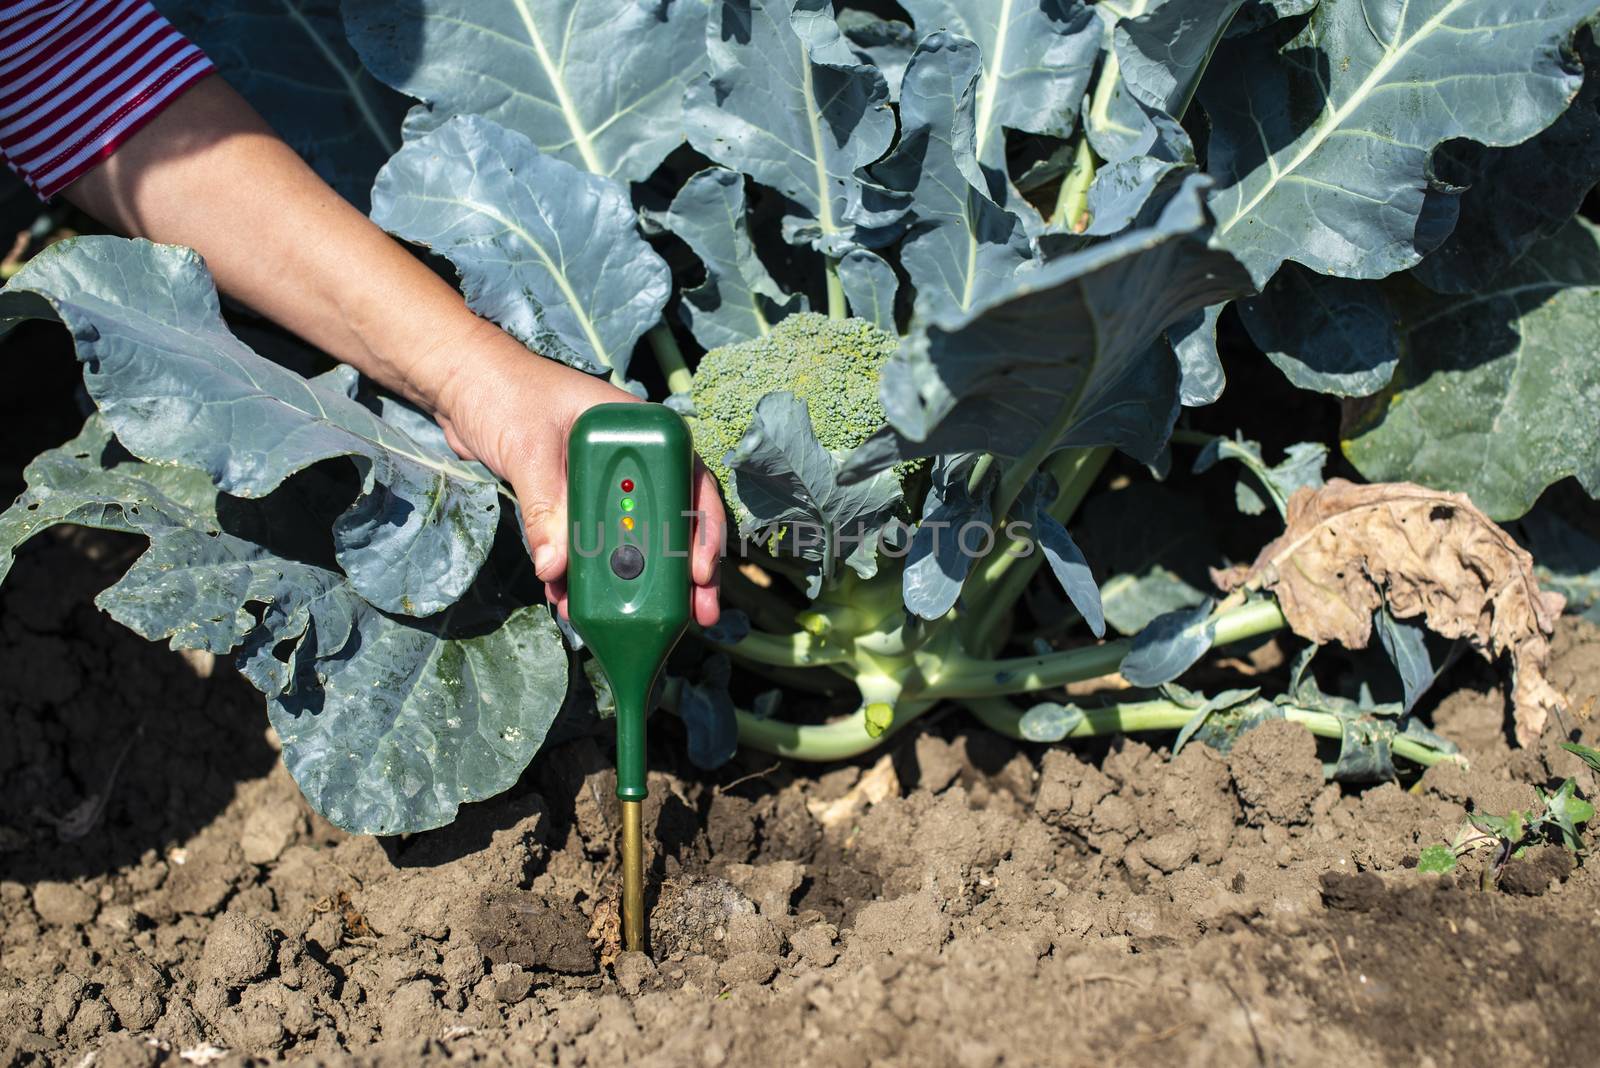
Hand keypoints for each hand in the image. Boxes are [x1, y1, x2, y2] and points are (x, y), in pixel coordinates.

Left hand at [433, 321, 724, 625]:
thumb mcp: (528, 449)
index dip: (703, 529)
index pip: (689, 480)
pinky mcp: (573, 503)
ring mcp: (602, 483)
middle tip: (697, 615)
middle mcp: (629, 458)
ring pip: (631, 540)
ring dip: (633, 584)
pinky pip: (589, 546)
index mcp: (637, 429)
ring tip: (638, 626)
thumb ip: (544, 508)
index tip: (700, 571)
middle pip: (670, 520)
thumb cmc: (503, 393)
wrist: (461, 385)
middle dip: (682, 573)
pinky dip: (585, 576)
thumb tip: (555, 570)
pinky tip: (577, 605)